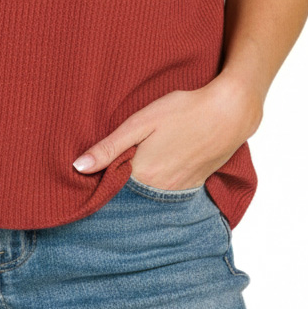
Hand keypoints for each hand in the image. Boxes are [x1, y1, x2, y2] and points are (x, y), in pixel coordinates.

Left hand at [72, 74, 262, 188]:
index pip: (110, 189)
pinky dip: (157, 188)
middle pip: (129, 196)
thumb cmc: (183, 111)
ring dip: (137, 189)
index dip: (98, 181)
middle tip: (105, 173)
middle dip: (116, 188)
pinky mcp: (193, 185)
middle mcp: (160, 191)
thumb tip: (78, 167)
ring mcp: (179, 190)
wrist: (229, 113)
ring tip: (130, 171)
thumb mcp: (141, 121)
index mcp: (143, 175)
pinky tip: (156, 169)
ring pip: (148, 197)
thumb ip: (110, 147)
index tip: (86, 178)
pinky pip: (167, 194)